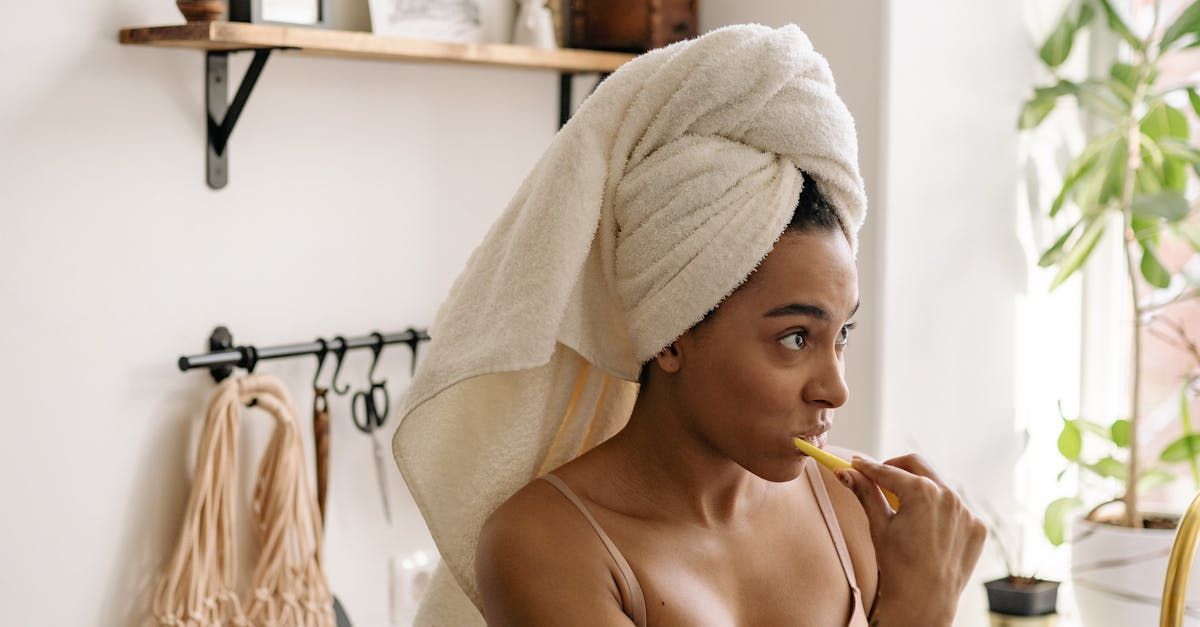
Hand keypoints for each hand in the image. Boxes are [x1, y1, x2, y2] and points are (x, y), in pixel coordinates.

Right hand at [837, 454, 985, 626]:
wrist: (925, 602)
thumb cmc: (898, 566)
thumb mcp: (878, 525)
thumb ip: (865, 492)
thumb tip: (844, 472)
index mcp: (922, 491)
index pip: (888, 470)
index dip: (868, 467)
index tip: (856, 464)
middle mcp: (949, 495)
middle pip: (917, 464)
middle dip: (896, 467)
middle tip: (880, 478)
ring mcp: (966, 511)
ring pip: (938, 484)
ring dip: (920, 488)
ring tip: (905, 508)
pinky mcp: (977, 526)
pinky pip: (956, 507)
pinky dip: (940, 509)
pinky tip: (927, 528)